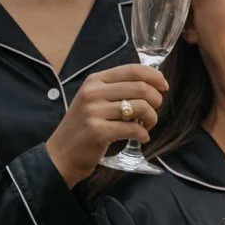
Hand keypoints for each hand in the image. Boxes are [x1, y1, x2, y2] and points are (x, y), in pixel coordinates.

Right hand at [46, 63, 169, 185]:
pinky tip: (141, 138)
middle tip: (153, 112)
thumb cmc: (83, 127)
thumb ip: (116, 89)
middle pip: (141, 88)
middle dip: (156, 100)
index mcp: (95, 80)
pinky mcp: (98, 131)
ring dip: (152, 118)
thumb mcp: (94, 100)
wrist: (60, 155)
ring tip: (147, 126)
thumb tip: (152, 85)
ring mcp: (94, 111)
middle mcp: (93, 92)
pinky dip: (144, 134)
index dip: (154, 76)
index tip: (164, 86)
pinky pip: (134, 129)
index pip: (133, 70)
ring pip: (141, 107)